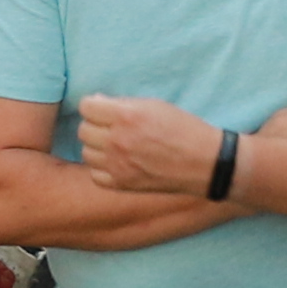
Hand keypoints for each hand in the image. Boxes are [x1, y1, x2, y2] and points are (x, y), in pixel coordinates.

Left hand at [76, 94, 227, 198]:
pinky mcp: (121, 184)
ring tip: (115, 144)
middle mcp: (117, 140)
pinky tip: (116, 162)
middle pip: (83, 129)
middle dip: (95, 125)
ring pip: (86, 151)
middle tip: (111, 126)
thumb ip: (123, 104)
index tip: (103, 108)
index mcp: (126, 116)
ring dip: (97, 146)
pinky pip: (95, 174)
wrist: (203, 163)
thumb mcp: (155, 105)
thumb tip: (97, 103)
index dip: (94, 105)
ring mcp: (117, 164)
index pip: (86, 106)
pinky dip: (102, 167)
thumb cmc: (183, 128)